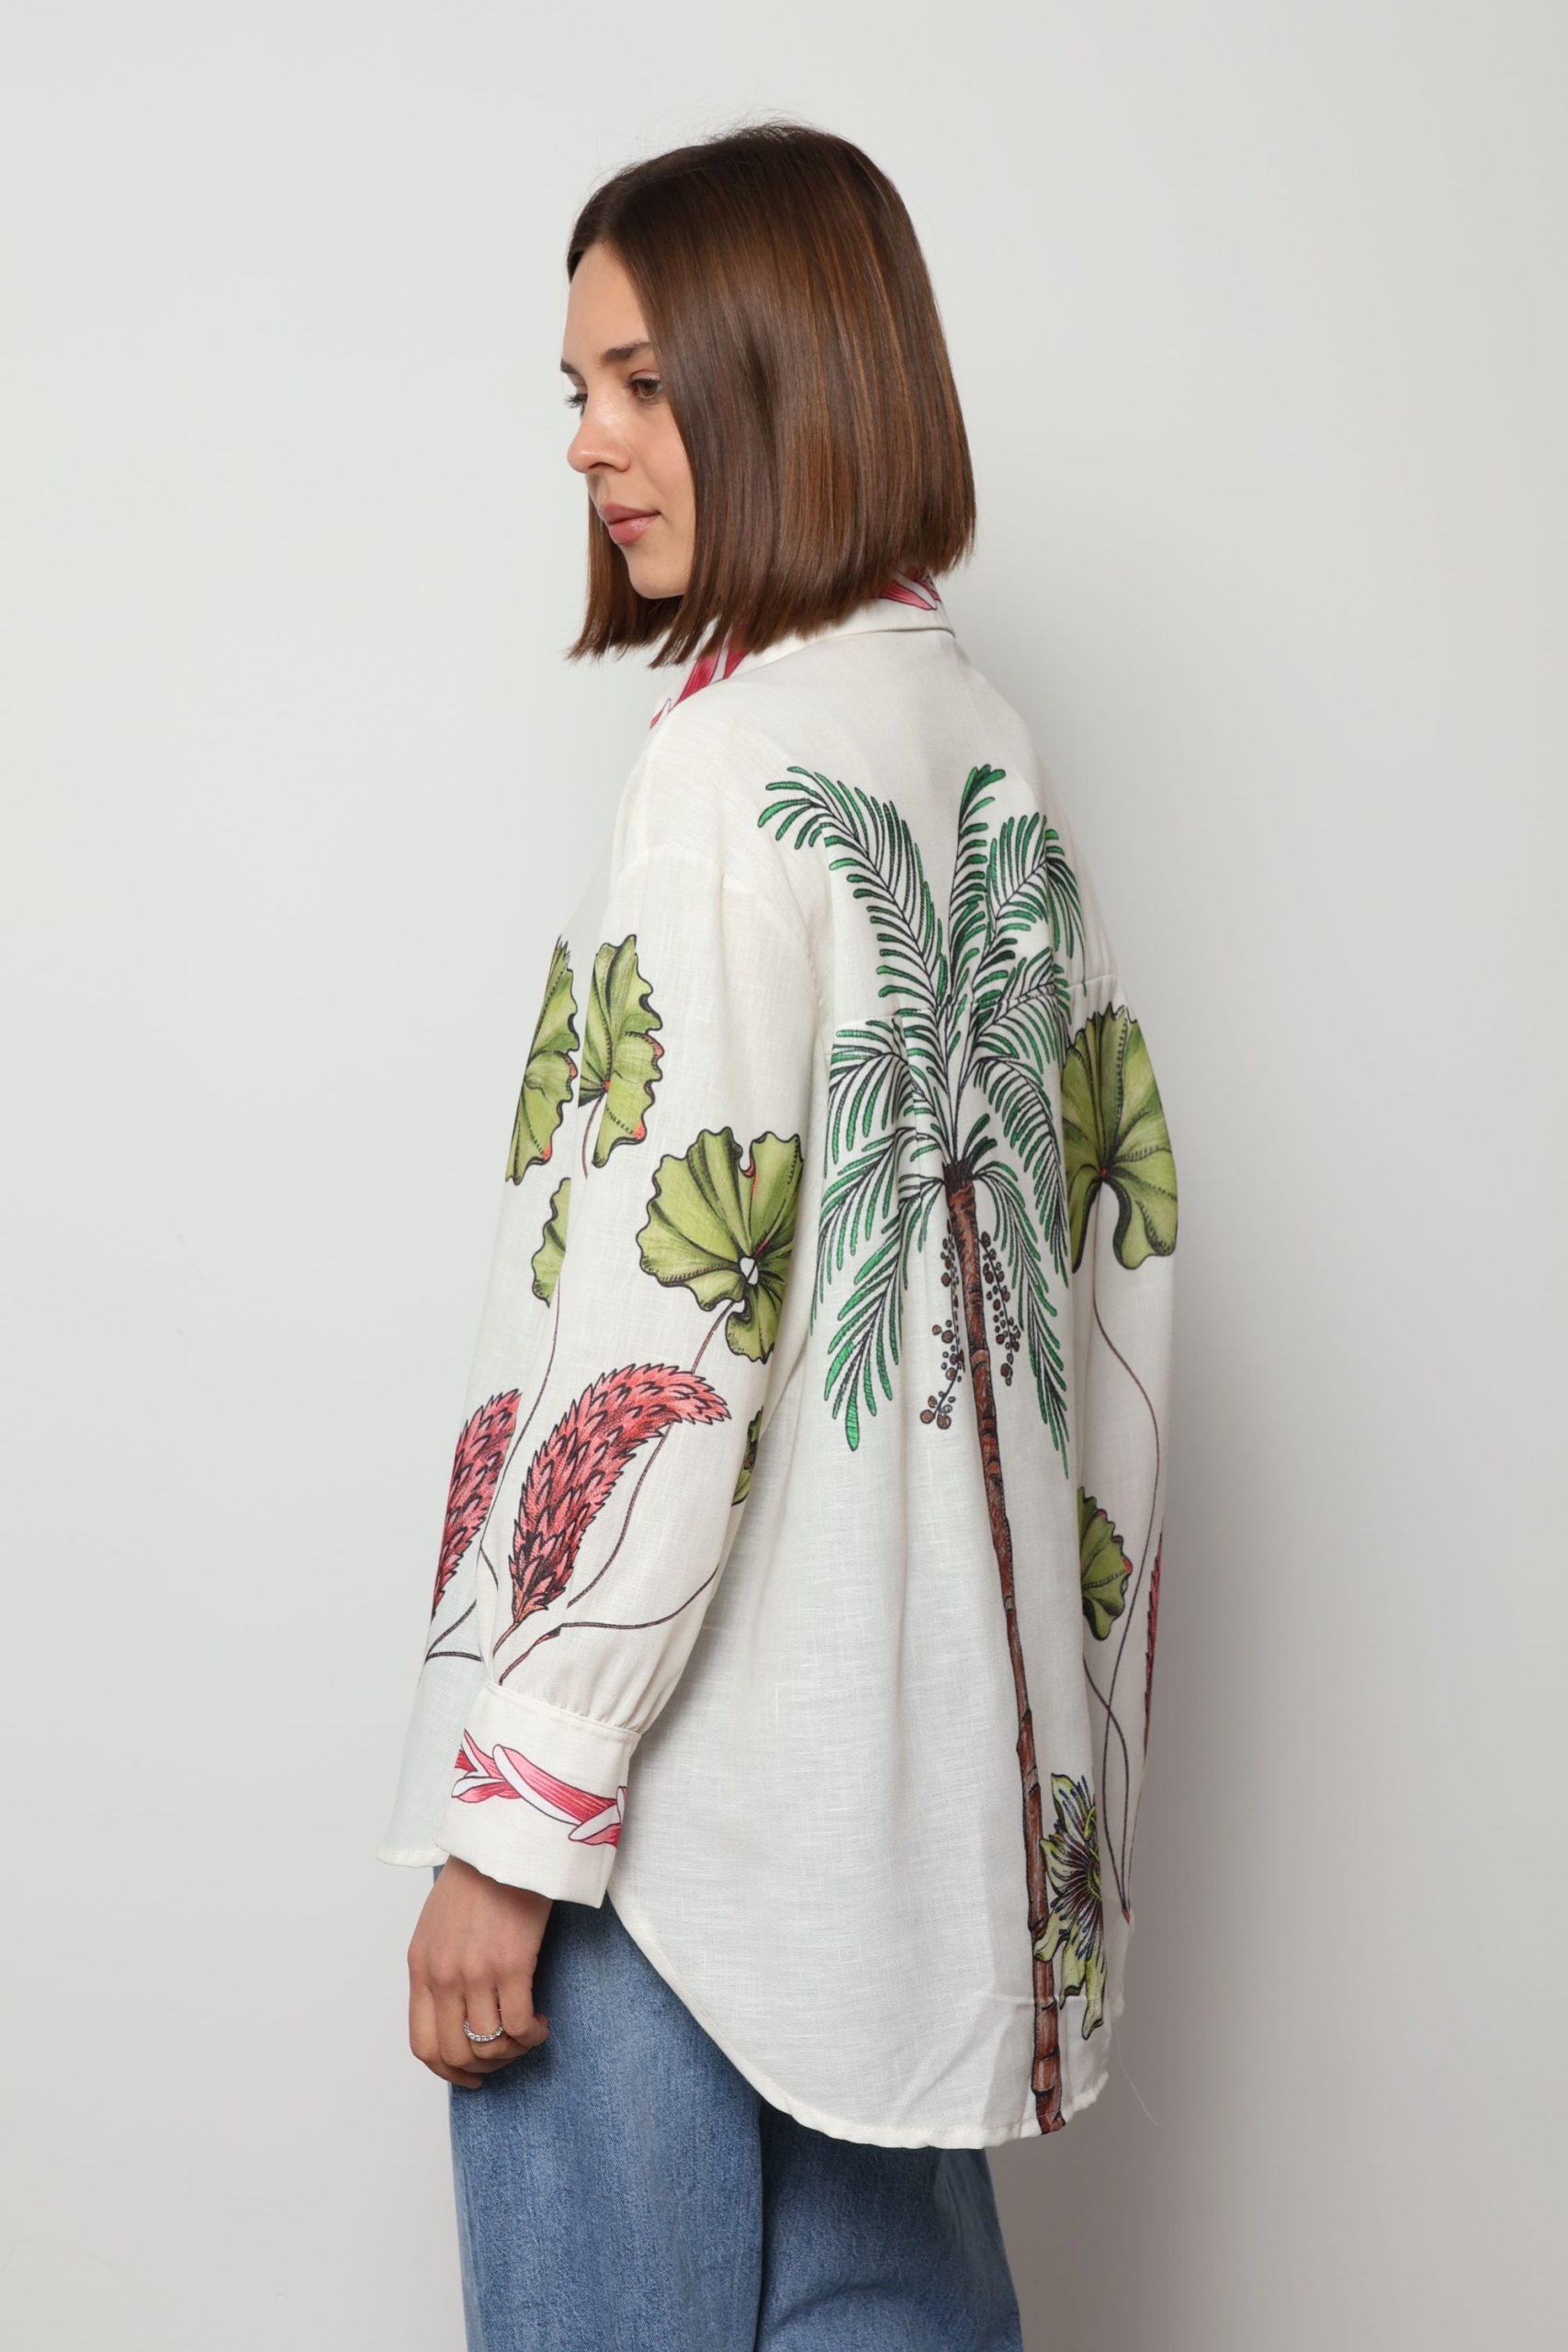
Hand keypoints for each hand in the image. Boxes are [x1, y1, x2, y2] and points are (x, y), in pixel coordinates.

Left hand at [407, 1856, 552, 2087]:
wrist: (504, 1839)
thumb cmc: (478, 1877)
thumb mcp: (438, 1926)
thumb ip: (439, 1968)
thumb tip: (455, 2012)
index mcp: (420, 1967)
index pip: (422, 2044)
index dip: (448, 2072)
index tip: (471, 2076)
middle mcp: (442, 1976)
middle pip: (456, 2054)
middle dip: (486, 2066)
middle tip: (509, 2052)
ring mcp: (474, 1972)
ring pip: (489, 2045)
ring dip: (513, 2050)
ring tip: (529, 2032)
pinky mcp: (511, 1965)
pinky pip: (518, 2026)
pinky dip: (532, 2034)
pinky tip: (541, 2021)